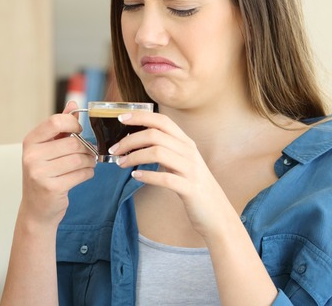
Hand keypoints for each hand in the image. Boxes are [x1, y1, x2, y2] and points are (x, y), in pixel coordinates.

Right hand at [19, 101, 97, 228]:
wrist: (36, 209)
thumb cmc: (44, 175)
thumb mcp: (47, 149)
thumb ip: (60, 127)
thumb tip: (74, 104)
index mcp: (30, 141)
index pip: (56, 121)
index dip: (73, 124)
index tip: (78, 132)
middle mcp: (31, 156)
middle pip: (73, 142)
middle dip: (86, 148)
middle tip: (88, 153)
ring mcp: (40, 173)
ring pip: (79, 158)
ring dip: (89, 161)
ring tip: (87, 164)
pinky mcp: (52, 188)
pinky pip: (81, 174)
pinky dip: (88, 173)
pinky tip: (83, 174)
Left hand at [111, 112, 234, 236]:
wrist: (217, 214)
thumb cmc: (193, 186)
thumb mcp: (181, 162)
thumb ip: (165, 149)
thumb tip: (135, 141)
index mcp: (186, 143)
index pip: (162, 121)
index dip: (141, 116)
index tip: (121, 118)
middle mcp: (189, 152)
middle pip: (155, 135)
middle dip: (129, 140)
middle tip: (114, 150)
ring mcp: (191, 170)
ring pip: (158, 153)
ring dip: (134, 157)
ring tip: (120, 164)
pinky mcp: (190, 189)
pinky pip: (166, 178)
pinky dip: (148, 176)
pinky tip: (135, 177)